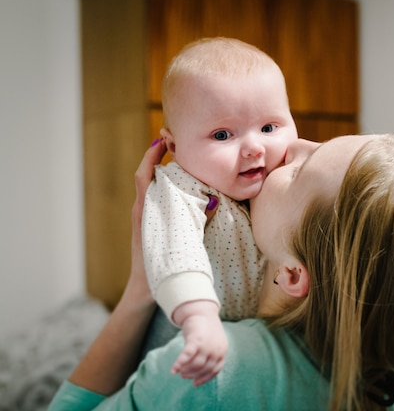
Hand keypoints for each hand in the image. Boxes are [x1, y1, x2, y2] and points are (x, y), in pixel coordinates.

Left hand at [127, 139, 219, 302]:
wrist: (142, 291)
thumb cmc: (158, 270)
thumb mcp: (180, 244)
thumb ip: (197, 224)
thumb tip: (212, 202)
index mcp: (143, 212)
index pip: (143, 176)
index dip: (150, 157)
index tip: (162, 141)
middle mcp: (142, 211)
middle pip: (148, 178)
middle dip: (159, 159)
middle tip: (176, 146)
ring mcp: (145, 219)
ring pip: (152, 189)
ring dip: (164, 174)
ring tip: (182, 163)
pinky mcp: (150, 226)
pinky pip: (157, 201)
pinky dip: (167, 190)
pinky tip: (182, 191)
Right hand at [171, 301, 227, 385]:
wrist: (202, 312)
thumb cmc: (207, 330)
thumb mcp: (215, 343)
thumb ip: (212, 354)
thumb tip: (201, 371)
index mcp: (222, 351)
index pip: (215, 370)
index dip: (204, 378)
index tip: (195, 383)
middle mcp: (216, 349)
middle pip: (204, 369)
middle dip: (193, 374)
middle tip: (184, 376)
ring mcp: (206, 345)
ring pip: (196, 365)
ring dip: (186, 371)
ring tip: (180, 372)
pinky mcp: (195, 340)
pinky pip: (186, 356)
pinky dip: (179, 364)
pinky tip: (173, 370)